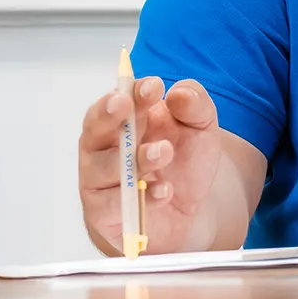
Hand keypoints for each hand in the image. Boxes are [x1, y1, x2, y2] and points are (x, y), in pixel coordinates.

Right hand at [78, 77, 222, 254]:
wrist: (189, 209)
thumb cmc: (186, 159)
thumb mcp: (201, 126)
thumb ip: (195, 104)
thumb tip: (178, 93)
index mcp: (128, 116)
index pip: (121, 97)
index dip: (133, 90)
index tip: (153, 86)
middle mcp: (106, 144)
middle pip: (96, 126)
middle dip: (109, 114)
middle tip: (125, 105)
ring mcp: (100, 179)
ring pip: (105, 166)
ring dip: (135, 158)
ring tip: (163, 151)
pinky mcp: (103, 212)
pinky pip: (114, 204)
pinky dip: (142, 196)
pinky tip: (165, 191)